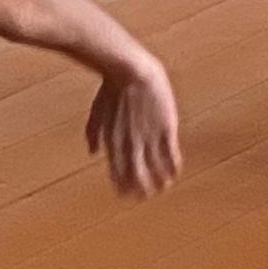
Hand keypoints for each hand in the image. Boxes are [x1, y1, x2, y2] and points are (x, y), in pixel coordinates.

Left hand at [87, 59, 181, 198]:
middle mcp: (131, 144)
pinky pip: (170, 153)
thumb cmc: (111, 89)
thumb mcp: (96, 113)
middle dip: (141, 188)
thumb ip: (93, 134)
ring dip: (159, 180)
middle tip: (145, 197)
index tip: (126, 196)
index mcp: (113, 141)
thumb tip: (92, 153)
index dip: (123, 185)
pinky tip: (175, 173)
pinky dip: (172, 165)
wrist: (130, 70)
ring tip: (163, 189)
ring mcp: (149, 137)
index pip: (118, 171)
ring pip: (155, 167)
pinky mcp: (166, 128)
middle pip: (137, 174)